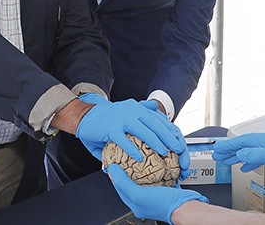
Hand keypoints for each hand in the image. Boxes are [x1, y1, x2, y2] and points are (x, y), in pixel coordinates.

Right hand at [75, 94, 189, 177]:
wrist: (86, 115)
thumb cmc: (108, 118)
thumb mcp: (127, 110)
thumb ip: (141, 109)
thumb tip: (155, 107)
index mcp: (137, 108)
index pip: (158, 118)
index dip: (169, 129)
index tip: (178, 140)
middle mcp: (132, 111)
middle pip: (155, 124)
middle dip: (168, 136)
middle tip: (177, 148)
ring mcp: (121, 119)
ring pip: (142, 131)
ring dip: (155, 142)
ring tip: (164, 152)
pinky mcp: (110, 128)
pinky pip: (123, 140)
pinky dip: (132, 149)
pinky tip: (139, 158)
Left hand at [107, 163, 206, 223]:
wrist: (187, 207)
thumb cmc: (165, 204)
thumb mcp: (139, 194)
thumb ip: (124, 183)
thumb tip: (113, 170)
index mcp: (135, 203)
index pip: (120, 186)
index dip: (116, 173)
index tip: (115, 161)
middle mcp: (145, 199)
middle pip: (133, 180)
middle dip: (129, 168)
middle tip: (127, 155)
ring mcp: (156, 193)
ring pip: (146, 177)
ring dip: (143, 167)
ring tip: (141, 156)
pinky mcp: (167, 187)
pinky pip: (159, 175)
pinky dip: (157, 168)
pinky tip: (157, 161)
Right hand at [212, 131, 264, 178]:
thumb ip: (259, 154)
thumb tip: (242, 154)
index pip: (243, 142)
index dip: (230, 146)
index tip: (218, 150)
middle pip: (245, 145)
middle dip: (230, 150)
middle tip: (218, 156)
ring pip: (250, 151)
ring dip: (238, 156)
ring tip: (227, 161)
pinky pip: (258, 157)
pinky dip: (249, 162)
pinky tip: (246, 167)